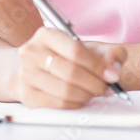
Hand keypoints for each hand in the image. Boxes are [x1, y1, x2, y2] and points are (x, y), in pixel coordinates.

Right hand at [12, 27, 126, 108]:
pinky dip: (76, 104)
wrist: (37, 66)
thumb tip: (113, 70)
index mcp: (46, 35)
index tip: (110, 74)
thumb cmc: (66, 57)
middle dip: (94, 83)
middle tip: (105, 87)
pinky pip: (58, 104)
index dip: (97, 65)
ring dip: (87, 95)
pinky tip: (81, 98)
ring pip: (65, 91)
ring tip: (93, 92)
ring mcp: (26, 74)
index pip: (75, 50)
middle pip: (70, 72)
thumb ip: (109, 53)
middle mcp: (32, 52)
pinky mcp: (27, 95)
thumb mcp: (88, 47)